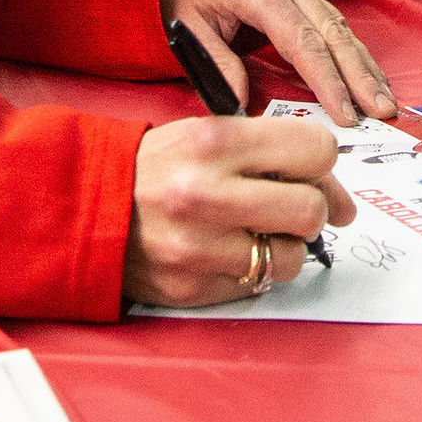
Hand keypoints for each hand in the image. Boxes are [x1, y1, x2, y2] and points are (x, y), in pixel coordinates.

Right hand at [123, 114, 356, 308]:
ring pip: (289, 258)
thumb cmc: (159, 167)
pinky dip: (253, 272)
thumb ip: (269, 152)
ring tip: (259, 233)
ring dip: (285, 248)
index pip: (316, 150)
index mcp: (215, 141)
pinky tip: (229, 253)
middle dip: (313, 211)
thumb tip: (335, 193)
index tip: (314, 173)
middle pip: (310, 209)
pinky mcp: (189, 287)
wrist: (86, 207)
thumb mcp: (207, 134)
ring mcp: (196, 246)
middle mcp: (205, 193)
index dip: (322, 165)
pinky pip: (255, 285)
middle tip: (297, 210)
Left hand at [162, 0, 395, 125]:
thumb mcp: (188, 24)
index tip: (344, 113)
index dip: (327, 80)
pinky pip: (334, 22)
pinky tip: (368, 75)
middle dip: (360, 76)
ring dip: (364, 66)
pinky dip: (353, 51)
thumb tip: (240, 105)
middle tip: (382, 110)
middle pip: (333, 34)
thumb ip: (216, 64)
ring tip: (384, 100)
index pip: (302, 41)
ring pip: (340, 27)